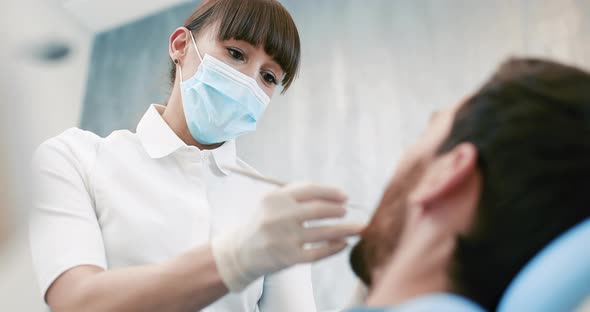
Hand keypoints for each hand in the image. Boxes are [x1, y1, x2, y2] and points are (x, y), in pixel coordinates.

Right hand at [211, 182, 364, 291]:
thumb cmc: (265, 222)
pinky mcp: (289, 258)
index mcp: (276, 198)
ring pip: (325, 232)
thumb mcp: (273, 202)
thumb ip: (299, 195)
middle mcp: (280, 217)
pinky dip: (335, 247)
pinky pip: (320, 252)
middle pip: (319, 210)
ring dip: (346, 229)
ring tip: (358, 228)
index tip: (344, 196)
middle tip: (346, 212)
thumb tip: (336, 195)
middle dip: (338, 210)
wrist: (242, 251)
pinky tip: (343, 244)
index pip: (310, 190)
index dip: (331, 192)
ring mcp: (285, 238)